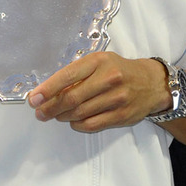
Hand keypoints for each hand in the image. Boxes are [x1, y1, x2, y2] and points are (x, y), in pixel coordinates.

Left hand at [27, 53, 168, 131]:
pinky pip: (90, 125)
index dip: (48, 89)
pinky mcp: (121, 116)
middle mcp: (109, 78)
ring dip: (62, 117)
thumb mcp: (101, 62)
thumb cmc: (119, 70)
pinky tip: (73, 121)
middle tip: (40, 113)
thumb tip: (48, 91)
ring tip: (56, 115)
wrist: (151, 83)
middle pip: (71, 99)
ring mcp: (116, 98)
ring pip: (79, 114)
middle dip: (50, 108)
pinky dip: (77, 125)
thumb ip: (78, 74)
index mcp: (100, 61)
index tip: (34, 98)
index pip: (67, 76)